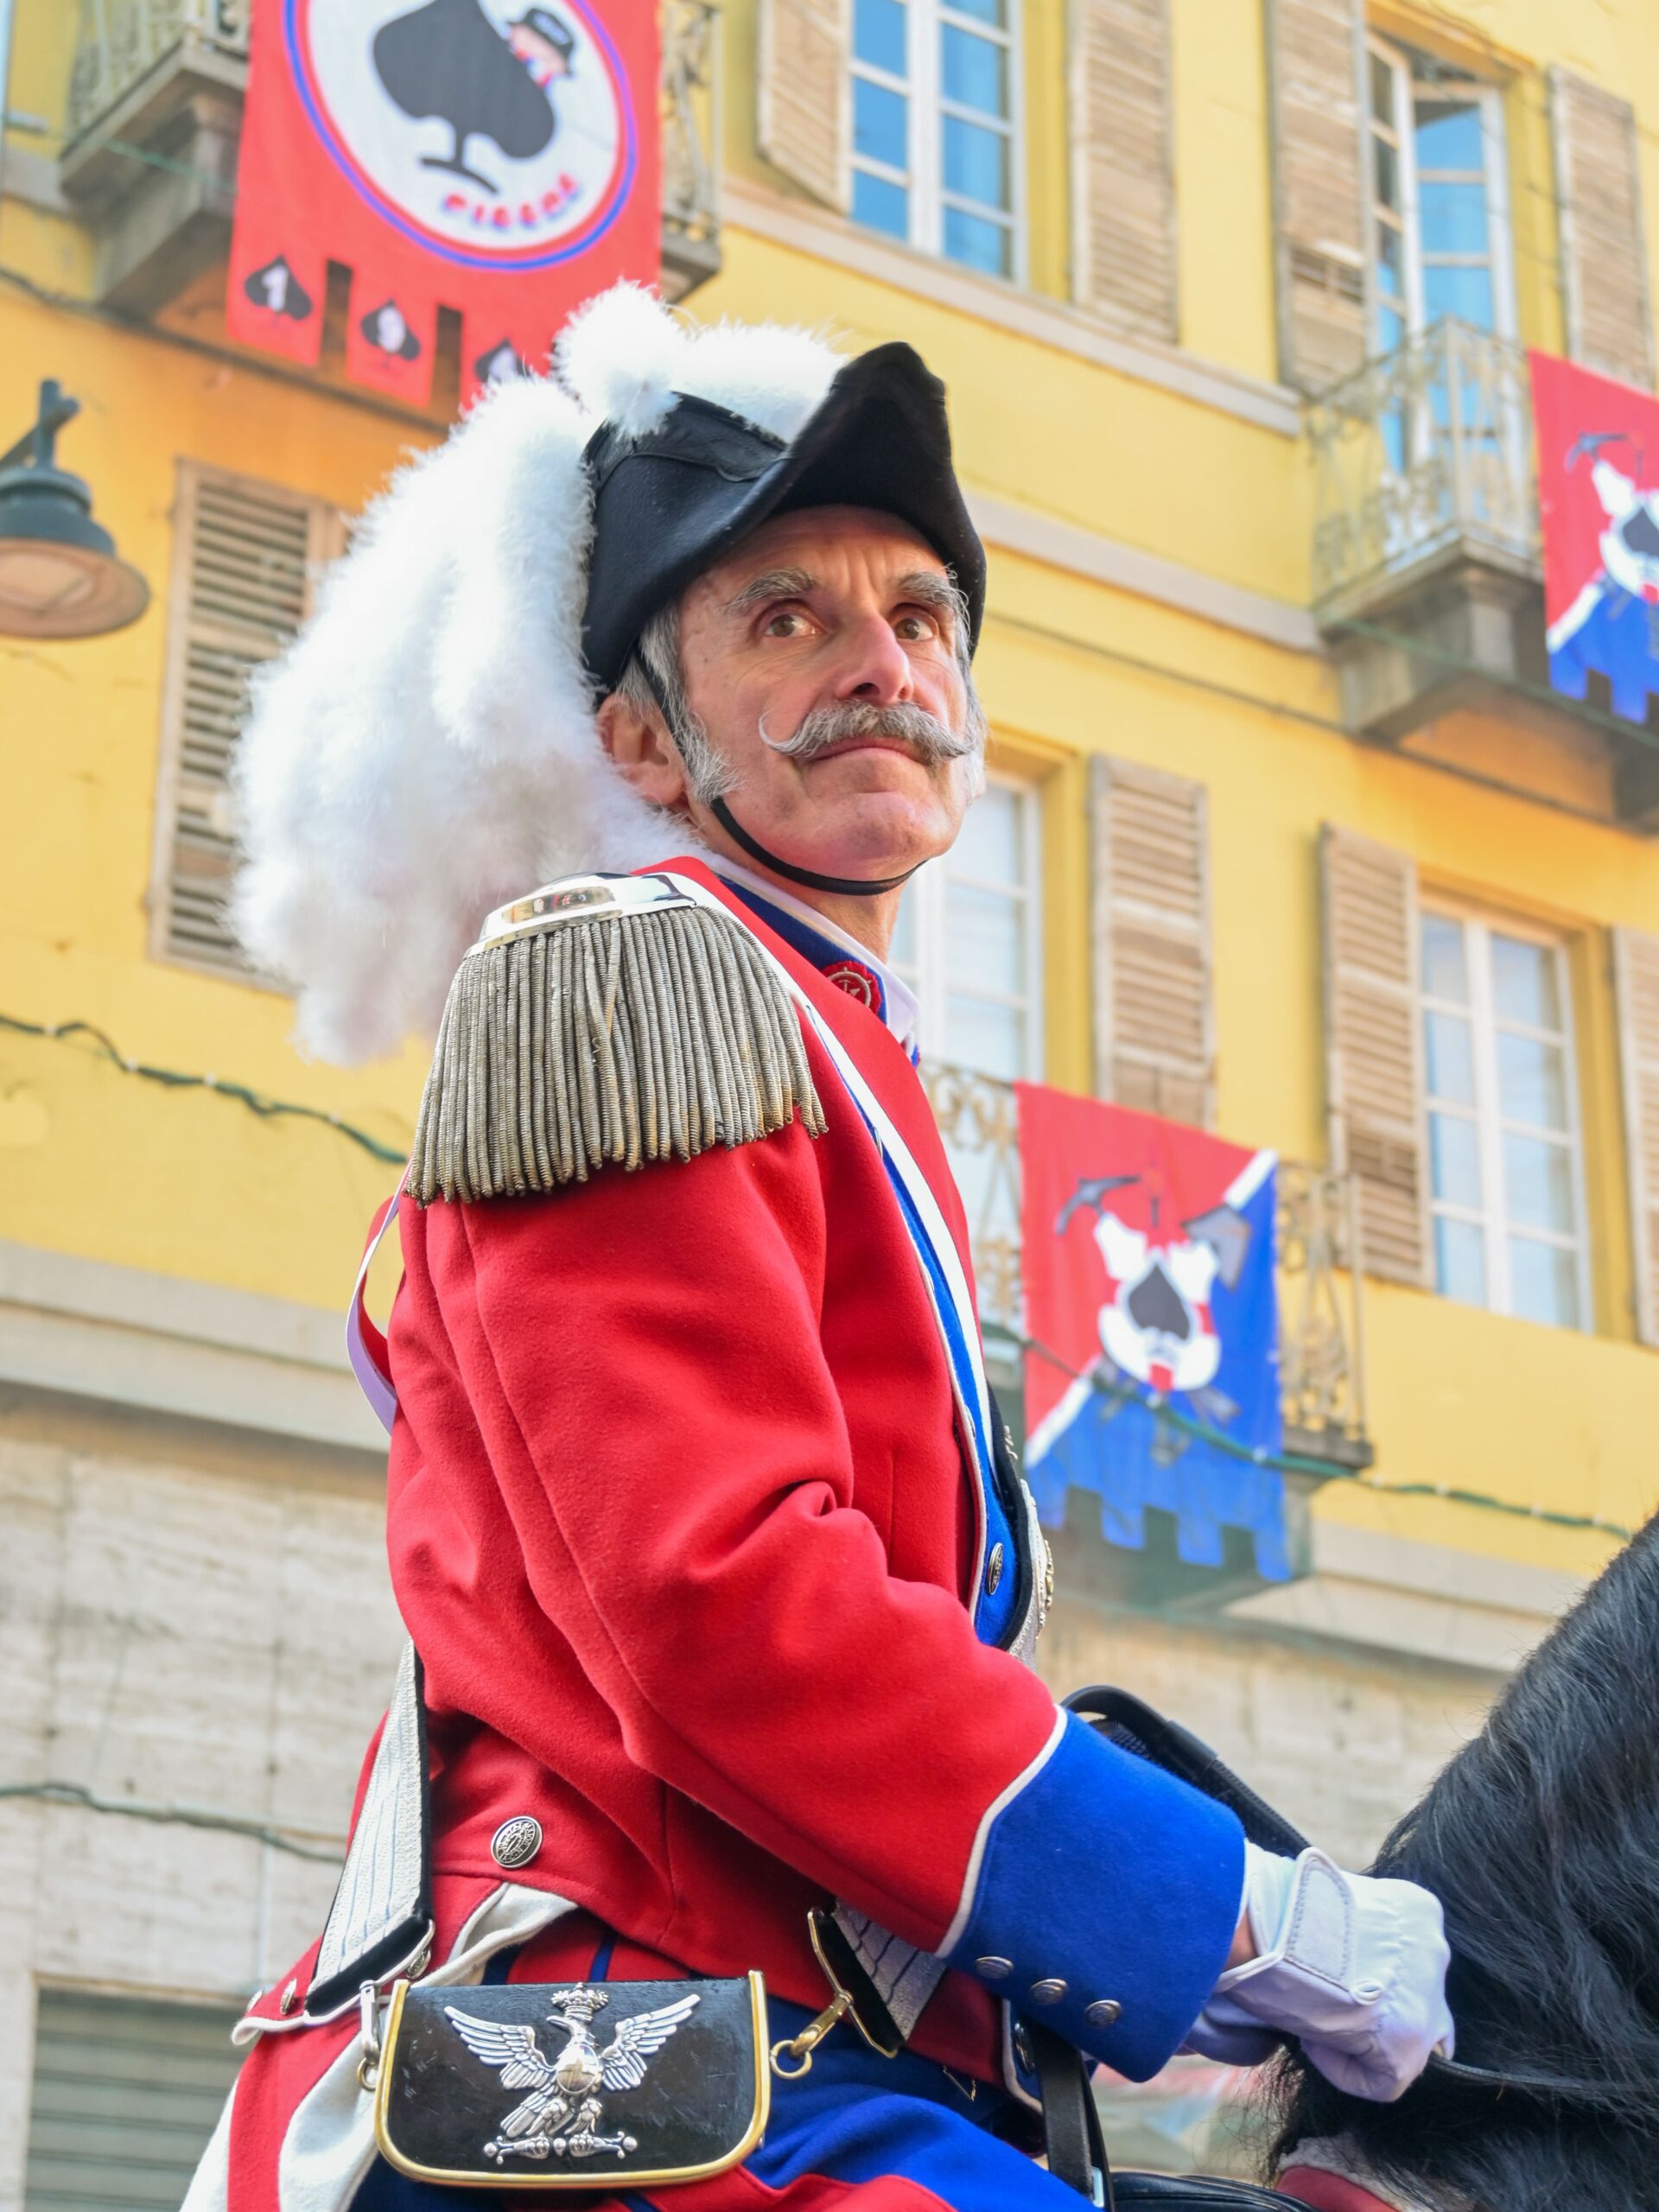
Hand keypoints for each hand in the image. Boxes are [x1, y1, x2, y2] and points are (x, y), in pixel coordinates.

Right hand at [1183, 1842, 1452, 2100]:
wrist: (1283, 1927)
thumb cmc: (1293, 1905)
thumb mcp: (1336, 1901)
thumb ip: (1353, 1928)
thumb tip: (1332, 1960)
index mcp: (1421, 1911)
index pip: (1411, 1955)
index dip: (1373, 1971)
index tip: (1333, 1972)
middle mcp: (1436, 1955)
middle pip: (1419, 1998)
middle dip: (1383, 2007)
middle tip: (1333, 2002)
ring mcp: (1430, 2008)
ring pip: (1405, 2041)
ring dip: (1365, 2040)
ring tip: (1315, 2022)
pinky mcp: (1407, 2053)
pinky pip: (1381, 2079)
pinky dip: (1344, 2069)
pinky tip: (1312, 2041)